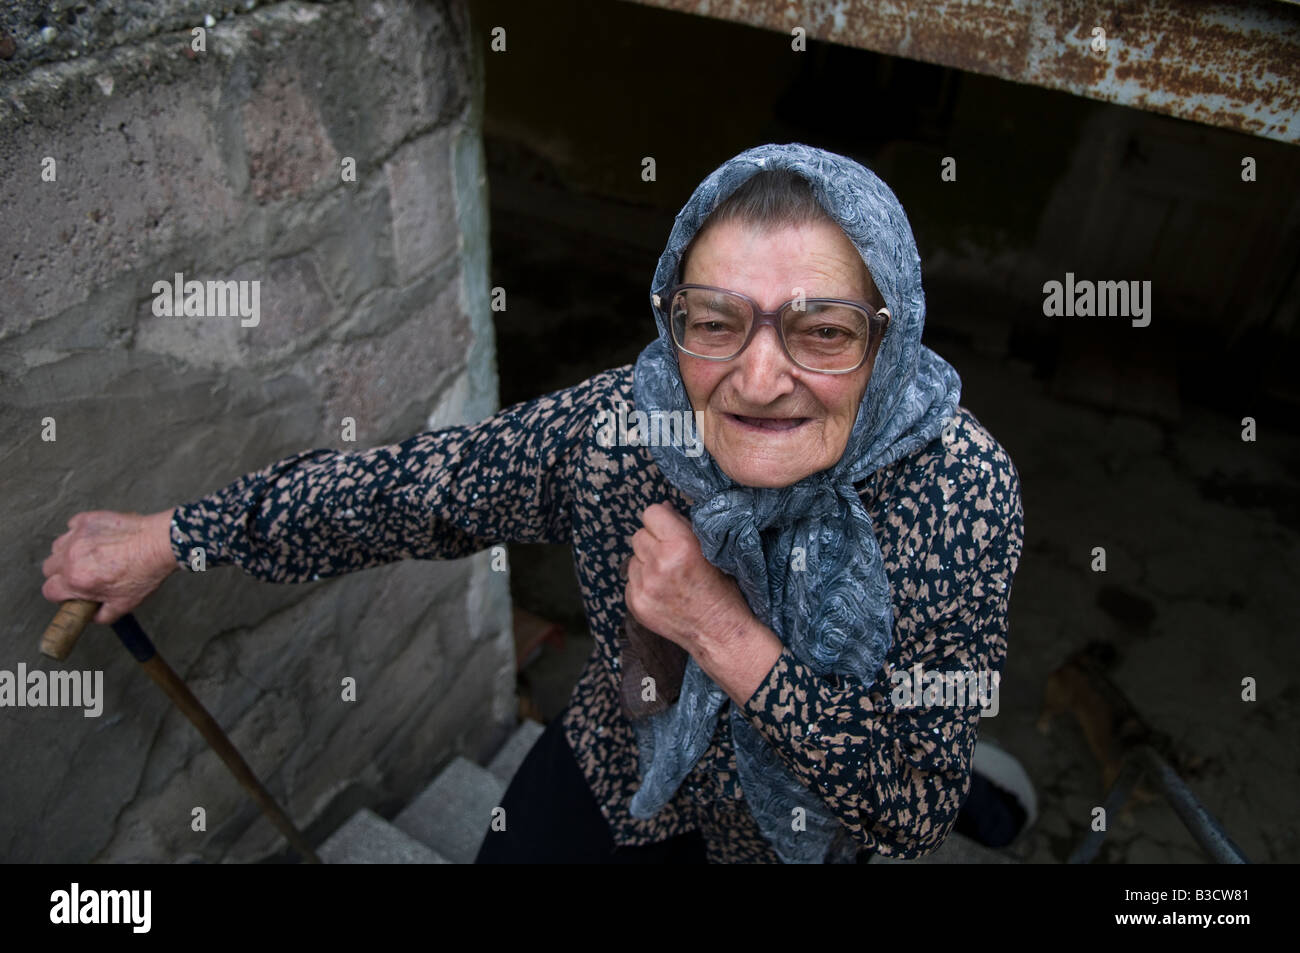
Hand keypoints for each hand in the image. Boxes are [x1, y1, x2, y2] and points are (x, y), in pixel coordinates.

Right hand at [41, 509, 179, 624]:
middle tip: (82, 574)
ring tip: (90, 556)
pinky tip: (96, 539)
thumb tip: (92, 616)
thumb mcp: (124, 605)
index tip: (71, 592)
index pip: (49, 591)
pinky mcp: (87, 519)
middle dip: (62, 574)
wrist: (160, 544)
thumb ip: (102, 616)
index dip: (61, 595)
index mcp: (77, 580)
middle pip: (49, 568)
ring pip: (58, 547)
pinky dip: (79, 532)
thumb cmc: (145, 572)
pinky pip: (72, 526)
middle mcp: (72, 557)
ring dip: (68, 552)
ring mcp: (78, 536)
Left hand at [625, 502, 751, 658]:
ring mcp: (643, 586)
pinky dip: (642, 582)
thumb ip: (684, 526)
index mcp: (679, 546)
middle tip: (671, 555)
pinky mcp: (635, 603)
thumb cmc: (722, 590)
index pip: (651, 513)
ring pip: (633, 557)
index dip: (662, 520)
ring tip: (668, 576)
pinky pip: (630, 579)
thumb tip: (663, 508)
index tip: (670, 530)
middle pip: (638, 535)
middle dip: (653, 541)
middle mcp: (658, 564)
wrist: (719, 632)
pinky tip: (662, 591)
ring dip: (646, 562)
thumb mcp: (711, 550)